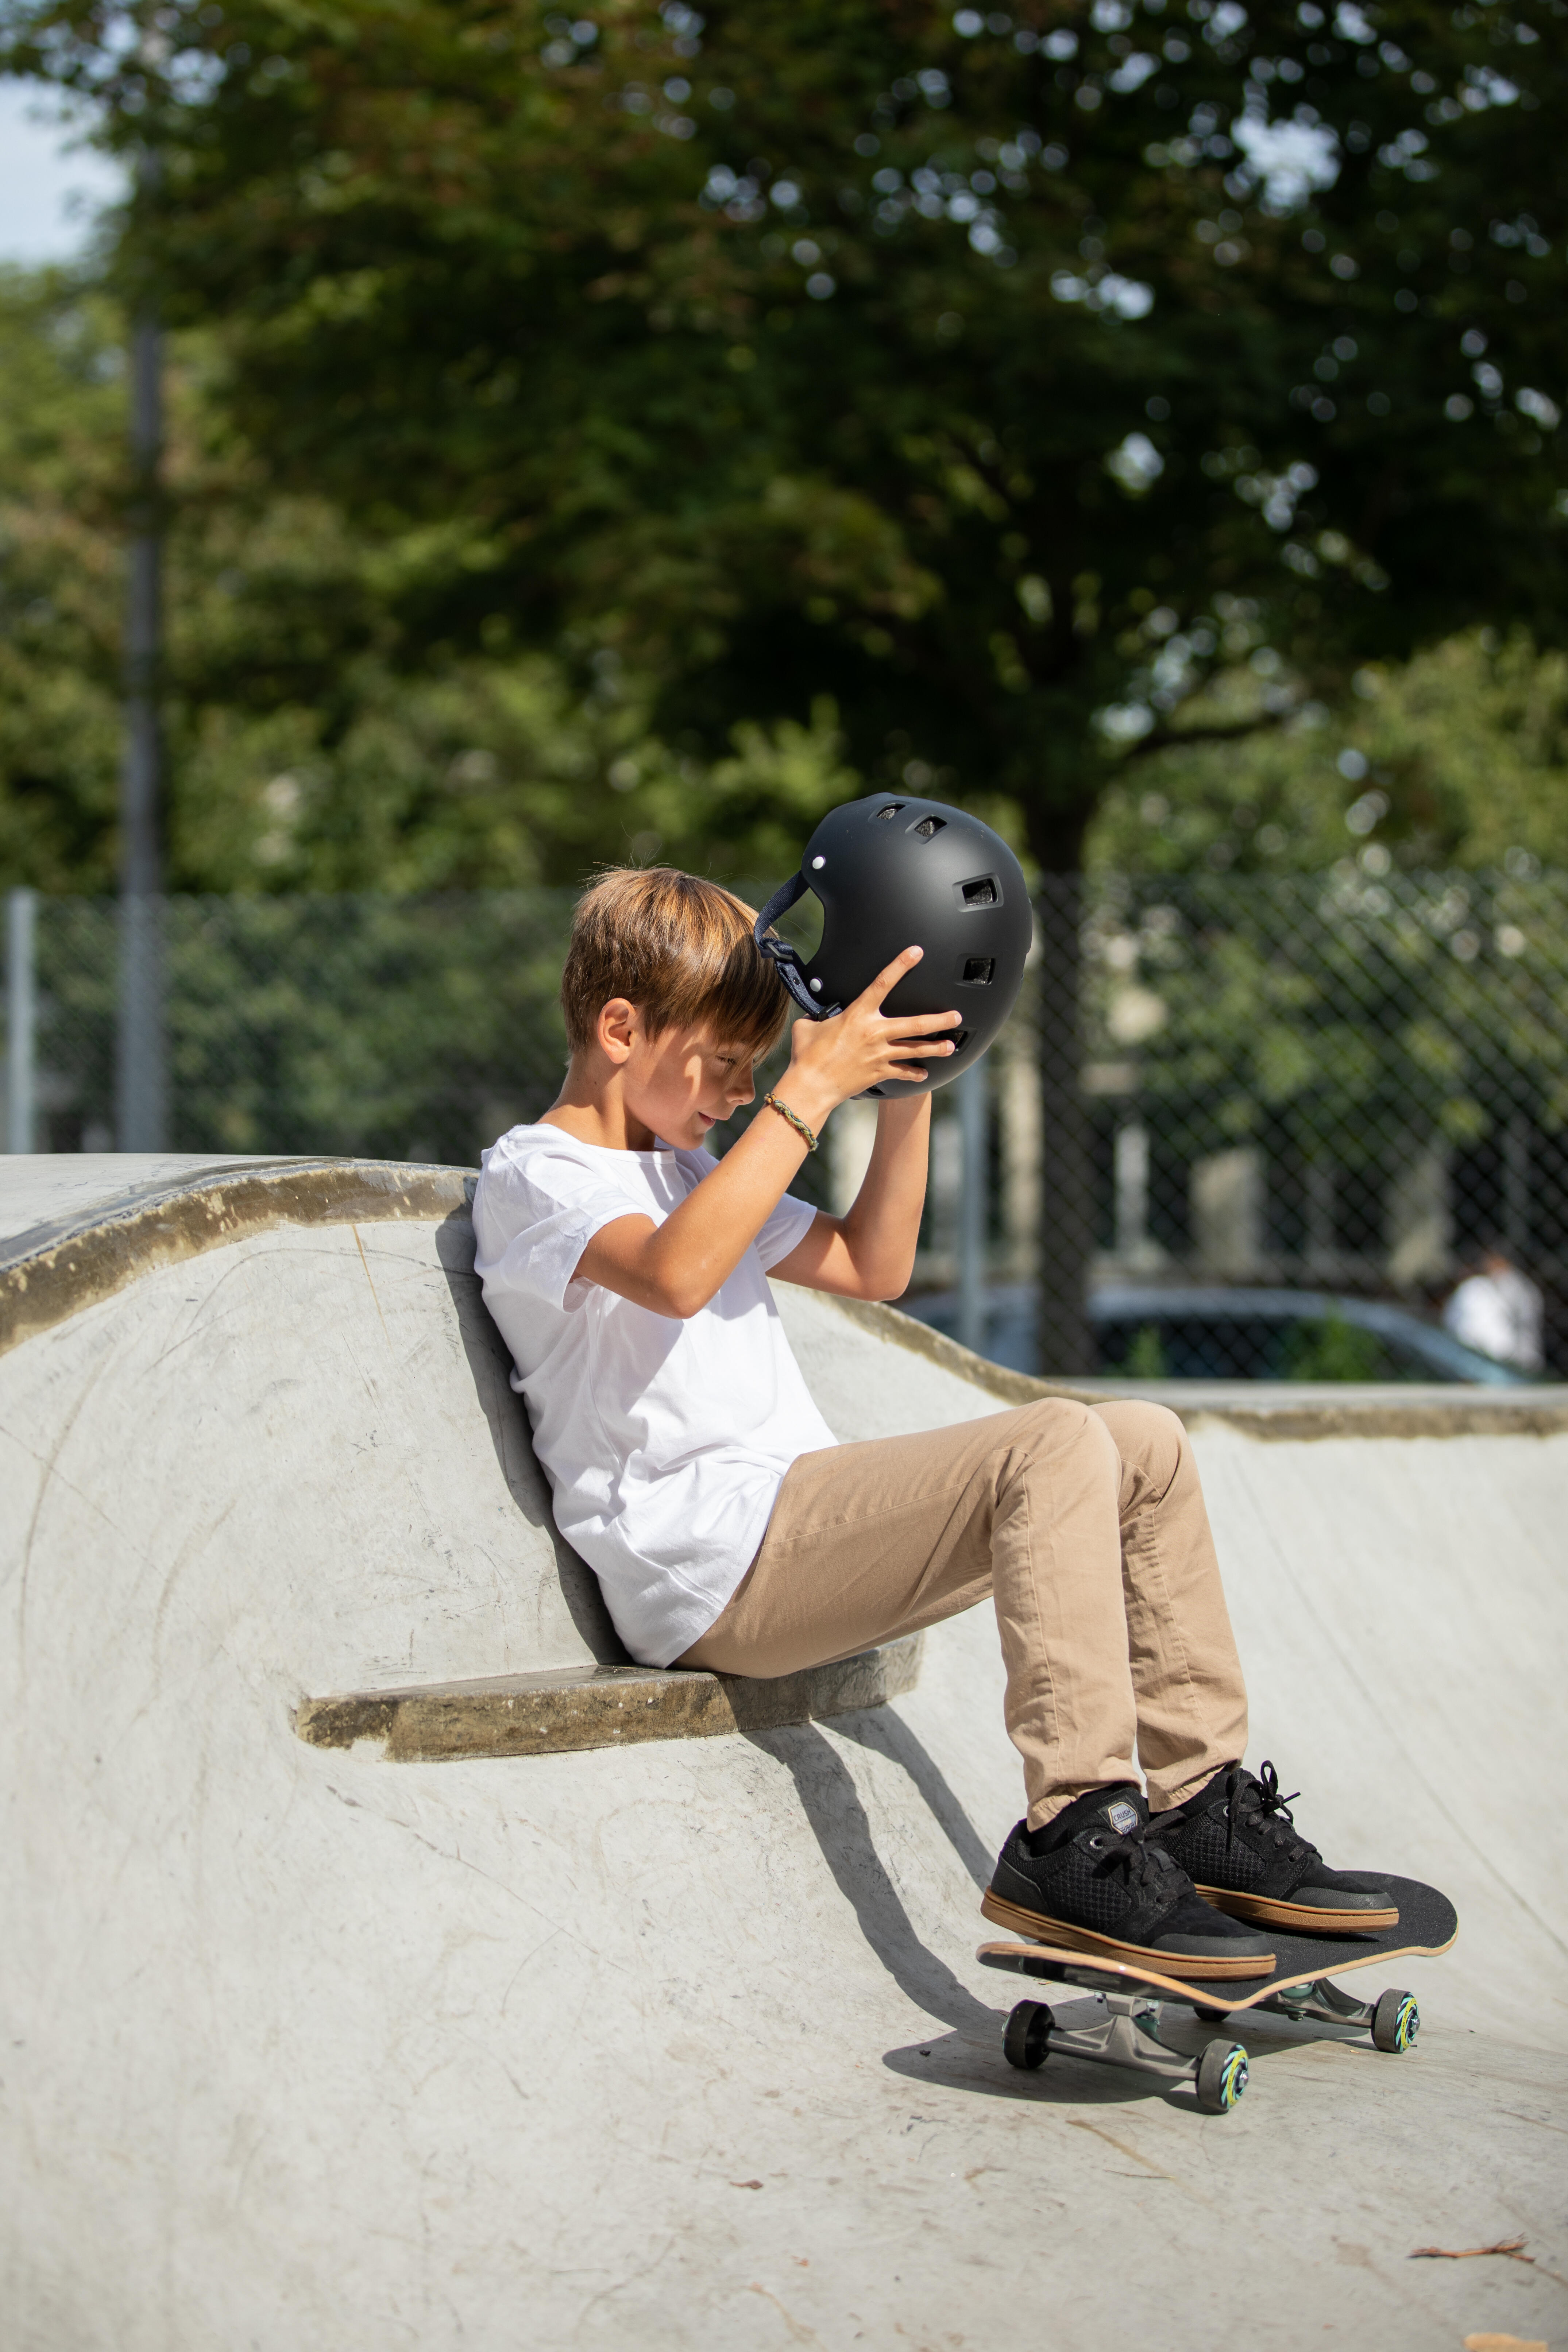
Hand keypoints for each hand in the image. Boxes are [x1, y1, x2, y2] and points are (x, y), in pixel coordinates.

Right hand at [782, 947, 958, 1121]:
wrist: (811, 1086)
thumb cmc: (807, 1056)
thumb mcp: (808, 1026)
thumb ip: (818, 1016)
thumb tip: (816, 1015)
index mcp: (857, 1015)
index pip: (882, 983)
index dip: (900, 965)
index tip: (915, 952)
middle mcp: (874, 1033)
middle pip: (915, 1024)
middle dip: (939, 1019)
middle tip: (956, 1016)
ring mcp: (879, 1054)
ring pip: (915, 1049)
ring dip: (935, 1048)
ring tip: (951, 1047)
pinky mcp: (879, 1073)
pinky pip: (902, 1073)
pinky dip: (914, 1075)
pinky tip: (924, 1075)